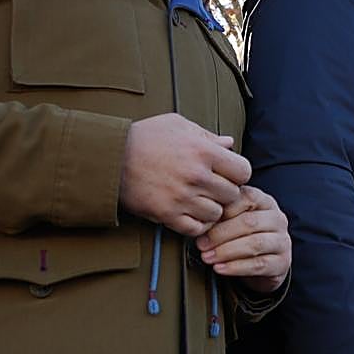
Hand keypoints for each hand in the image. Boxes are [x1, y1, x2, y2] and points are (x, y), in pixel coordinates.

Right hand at [119, 113, 251, 236]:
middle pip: (232, 195)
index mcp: (203, 151)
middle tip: (212, 188)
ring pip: (216, 214)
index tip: (227, 173)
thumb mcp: (177, 125)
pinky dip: (197, 224)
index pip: (243, 171)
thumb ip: (207, 135)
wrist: (109, 156)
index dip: (238, 173)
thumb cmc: (144, 136)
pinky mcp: (166, 214)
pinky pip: (196, 229)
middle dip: (225, 191)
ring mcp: (182, 197)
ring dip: (211, 209)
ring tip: (199, 200)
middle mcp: (196, 176)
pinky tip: (190, 213)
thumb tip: (230, 143)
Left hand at [196, 186, 290, 293]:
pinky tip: (220, 268)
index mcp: (265, 202)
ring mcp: (282, 241)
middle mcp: (277, 219)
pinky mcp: (282, 263)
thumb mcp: (235, 221)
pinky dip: (236, 267)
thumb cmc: (245, 237)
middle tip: (201, 244)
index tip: (204, 221)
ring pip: (255, 244)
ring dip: (226, 251)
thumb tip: (200, 221)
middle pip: (250, 222)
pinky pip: (258, 265)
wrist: (266, 263)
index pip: (247, 197)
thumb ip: (222, 216)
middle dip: (220, 234)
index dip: (224, 209)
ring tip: (208, 257)